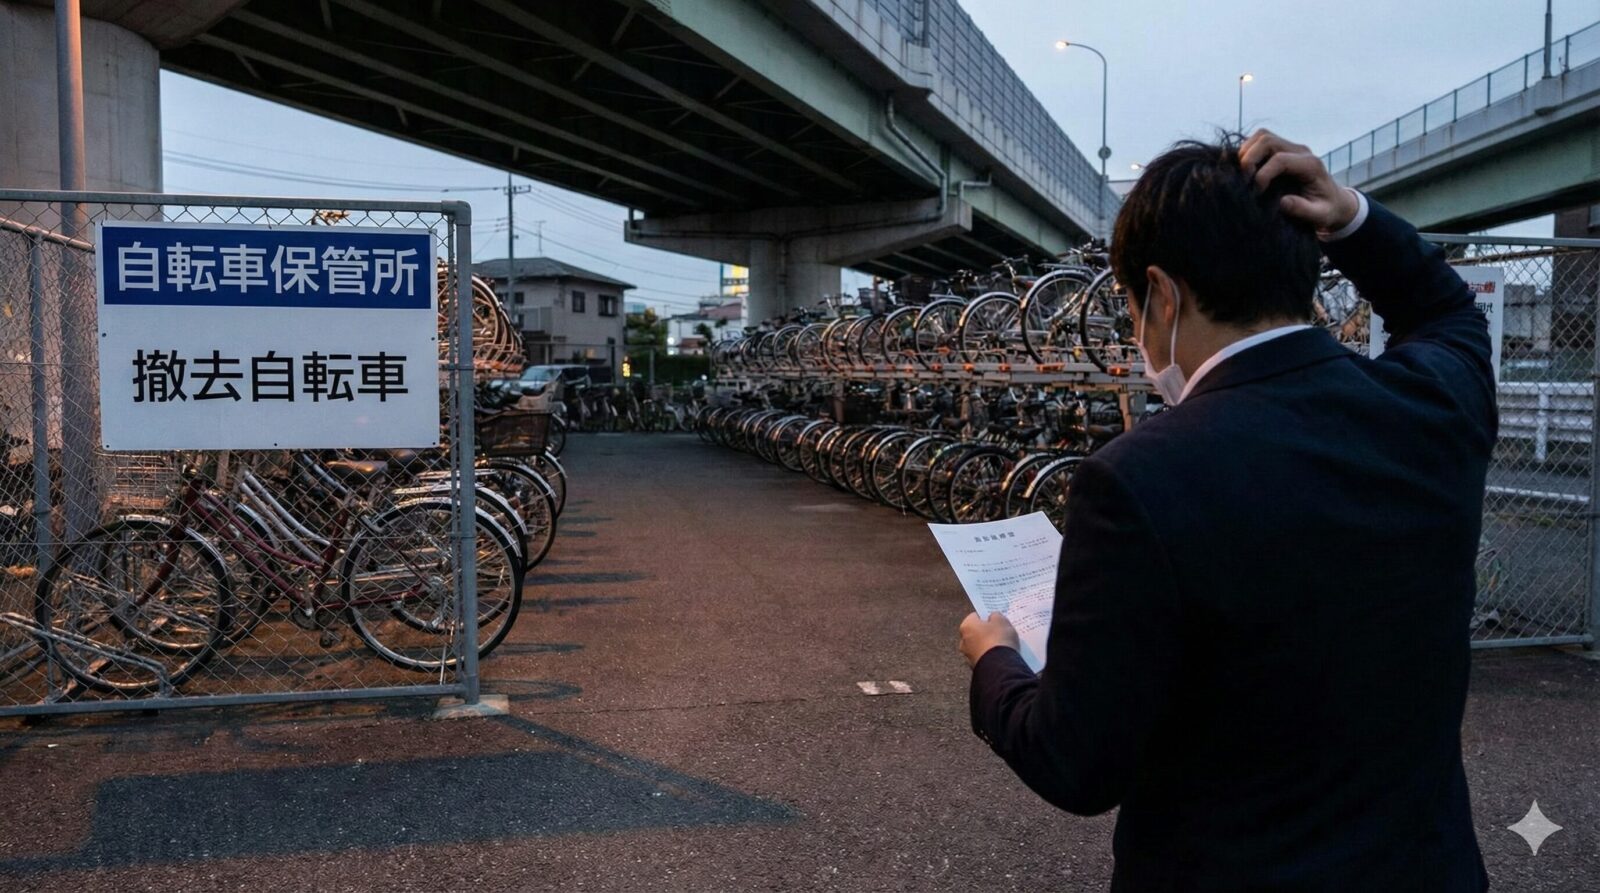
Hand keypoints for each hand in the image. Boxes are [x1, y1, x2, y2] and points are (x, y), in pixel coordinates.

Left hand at [959, 611, 1020, 667]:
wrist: (999, 667)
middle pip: (977, 632)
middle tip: (1002, 631)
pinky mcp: (976, 667)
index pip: (975, 616)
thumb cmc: (998, 640)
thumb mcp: (1001, 621)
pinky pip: (985, 657)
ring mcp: (969, 656)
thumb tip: (993, 618)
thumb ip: (996, 616)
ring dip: (990, 644)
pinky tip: (1003, 655)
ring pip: (981, 646)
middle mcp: (963, 641)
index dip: (987, 616)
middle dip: (988, 631)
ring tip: (1005, 645)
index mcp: (966, 626)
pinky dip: (992, 656)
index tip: (996, 618)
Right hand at [1239, 129, 1359, 233]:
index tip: (1257, 193)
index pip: (1280, 159)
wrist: (1334, 200)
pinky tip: (1245, 171)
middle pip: (1267, 140)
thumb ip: (1303, 210)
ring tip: (1243, 174)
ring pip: (1262, 136)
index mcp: (1311, 165)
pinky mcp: (1282, 150)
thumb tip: (1282, 202)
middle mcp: (1301, 151)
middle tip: (1244, 180)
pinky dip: (1248, 152)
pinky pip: (1260, 141)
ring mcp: (1291, 147)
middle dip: (1249, 159)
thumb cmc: (1327, 210)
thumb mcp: (1320, 215)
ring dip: (1246, 152)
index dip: (1263, 175)